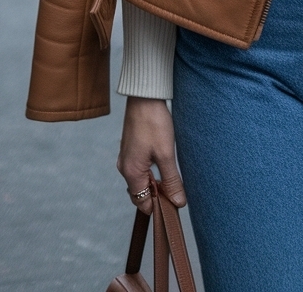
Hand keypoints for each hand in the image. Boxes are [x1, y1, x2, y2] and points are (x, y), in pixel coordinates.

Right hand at [117, 97, 185, 215]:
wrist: (144, 96)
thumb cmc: (153, 123)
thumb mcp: (166, 154)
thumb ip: (171, 180)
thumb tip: (178, 202)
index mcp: (130, 172)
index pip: (142, 202)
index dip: (158, 206)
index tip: (175, 204)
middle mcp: (124, 167)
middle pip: (140, 191)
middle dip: (158, 194)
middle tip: (177, 190)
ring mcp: (126, 157)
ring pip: (141, 179)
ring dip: (156, 181)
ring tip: (173, 175)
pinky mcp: (131, 148)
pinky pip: (140, 167)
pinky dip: (152, 170)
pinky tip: (165, 162)